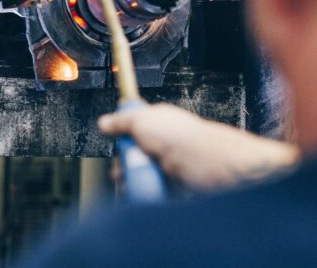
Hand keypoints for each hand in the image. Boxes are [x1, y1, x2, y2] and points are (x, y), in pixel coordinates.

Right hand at [98, 103, 298, 190]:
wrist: (212, 166)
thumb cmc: (182, 139)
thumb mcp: (143, 120)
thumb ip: (122, 121)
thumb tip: (104, 122)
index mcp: (160, 123)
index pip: (135, 128)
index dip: (122, 137)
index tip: (113, 142)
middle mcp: (164, 144)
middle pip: (135, 156)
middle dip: (123, 165)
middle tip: (119, 171)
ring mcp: (169, 167)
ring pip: (142, 176)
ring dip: (133, 182)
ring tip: (129, 184)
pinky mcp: (174, 187)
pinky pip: (153, 193)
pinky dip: (145, 195)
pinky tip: (141, 194)